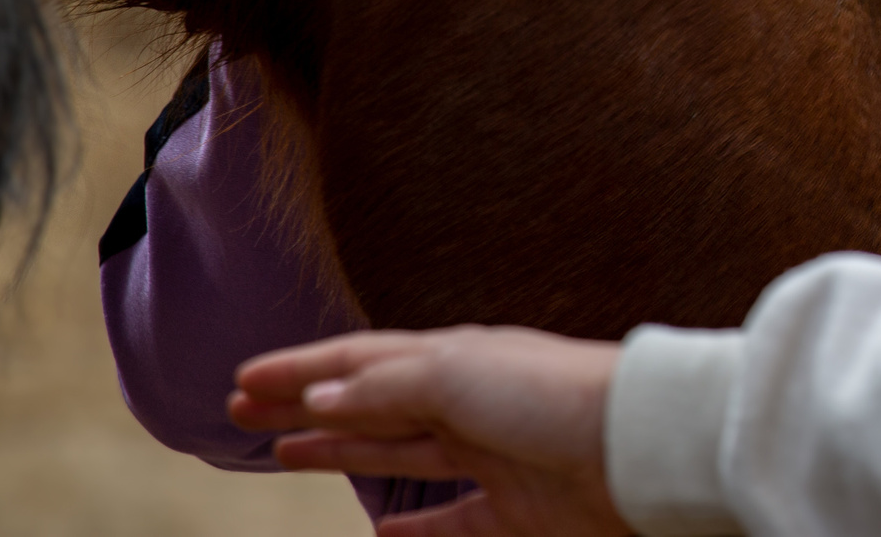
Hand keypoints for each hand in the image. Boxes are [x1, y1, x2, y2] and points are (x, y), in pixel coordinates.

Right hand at [231, 327, 628, 536]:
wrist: (640, 444)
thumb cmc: (554, 395)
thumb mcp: (456, 376)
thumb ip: (386, 387)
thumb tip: (323, 394)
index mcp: (455, 360)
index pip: (360, 361)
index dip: (300, 370)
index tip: (241, 379)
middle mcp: (470, 402)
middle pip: (369, 403)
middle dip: (306, 406)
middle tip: (240, 413)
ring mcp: (493, 456)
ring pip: (400, 455)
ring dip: (341, 453)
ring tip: (286, 456)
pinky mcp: (521, 510)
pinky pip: (456, 522)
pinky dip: (419, 530)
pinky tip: (384, 534)